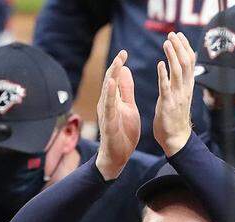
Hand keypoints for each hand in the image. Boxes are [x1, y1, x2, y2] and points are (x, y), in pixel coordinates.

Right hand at [96, 50, 139, 180]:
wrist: (117, 157)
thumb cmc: (122, 132)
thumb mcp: (128, 107)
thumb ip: (126, 90)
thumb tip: (124, 70)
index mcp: (113, 100)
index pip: (114, 79)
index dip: (118, 65)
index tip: (124, 52)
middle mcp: (107, 104)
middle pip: (109, 82)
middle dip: (115, 67)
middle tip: (122, 53)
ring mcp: (106, 114)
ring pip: (107, 93)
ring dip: (111, 77)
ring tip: (117, 64)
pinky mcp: (108, 123)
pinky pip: (109, 107)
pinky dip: (110, 95)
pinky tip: (112, 84)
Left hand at [153, 31, 195, 156]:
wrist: (176, 139)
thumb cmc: (175, 118)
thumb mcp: (180, 96)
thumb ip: (180, 82)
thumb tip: (179, 68)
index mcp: (187, 86)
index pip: (190, 62)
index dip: (185, 47)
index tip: (179, 35)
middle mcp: (185, 89)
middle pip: (186, 63)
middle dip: (179, 47)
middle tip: (172, 34)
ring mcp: (177, 96)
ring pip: (178, 72)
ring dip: (172, 56)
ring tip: (167, 43)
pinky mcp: (168, 104)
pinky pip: (166, 87)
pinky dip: (163, 75)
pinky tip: (160, 64)